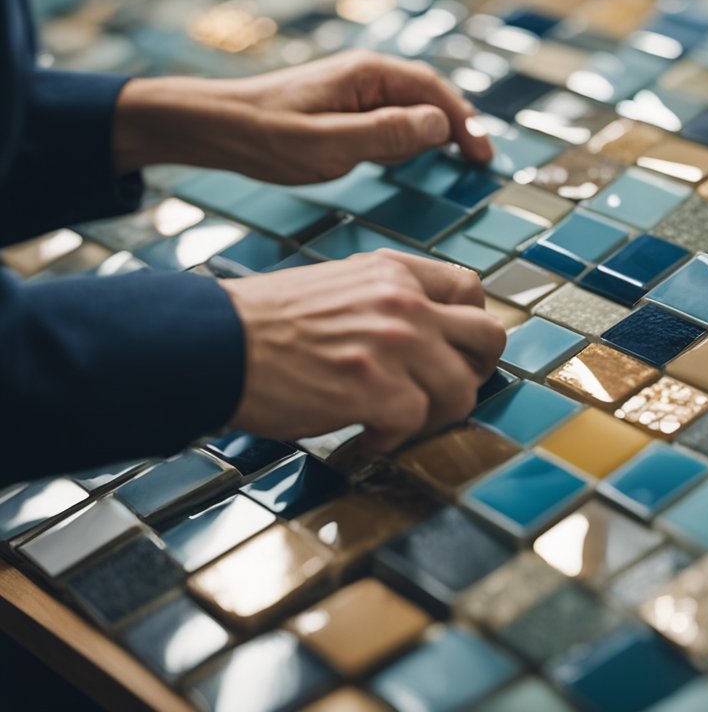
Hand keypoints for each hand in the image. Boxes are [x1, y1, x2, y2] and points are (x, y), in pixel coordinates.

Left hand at [112, 50, 491, 182]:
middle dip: (455, 129)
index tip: (484, 158)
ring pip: (409, 112)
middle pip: (428, 98)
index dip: (466, 124)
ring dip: (427, 137)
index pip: (435, 92)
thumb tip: (440, 126)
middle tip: (477, 164)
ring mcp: (355, 92)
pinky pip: (387, 122)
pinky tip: (397, 161)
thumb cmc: (266, 137)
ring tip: (442, 165)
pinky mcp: (343, 109)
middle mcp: (367, 76)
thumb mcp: (330, 144)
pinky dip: (403, 141)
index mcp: (369, 75)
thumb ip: (387, 135)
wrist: (214, 128)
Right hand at [218, 249, 506, 453]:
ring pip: (463, 389)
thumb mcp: (337, 285)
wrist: (212, 344)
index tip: (453, 350)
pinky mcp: (377, 389)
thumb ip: (387, 298)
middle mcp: (403, 302)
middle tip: (446, 394)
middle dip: (475, 371)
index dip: (469, 325)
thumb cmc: (265, 324)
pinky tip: (367, 438)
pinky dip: (394, 441)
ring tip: (399, 423)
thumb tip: (428, 329)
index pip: (470, 288)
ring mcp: (394, 345)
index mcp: (393, 272)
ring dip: (435, 415)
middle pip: (488, 337)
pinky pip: (418, 423)